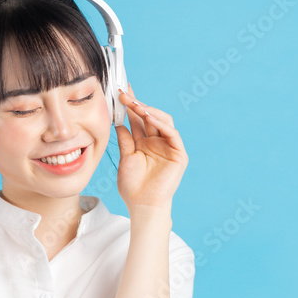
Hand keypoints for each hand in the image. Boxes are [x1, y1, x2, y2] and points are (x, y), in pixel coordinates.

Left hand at [113, 84, 187, 213]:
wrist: (143, 205)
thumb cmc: (133, 186)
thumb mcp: (125, 158)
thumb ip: (125, 140)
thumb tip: (118, 122)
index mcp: (144, 143)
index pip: (137, 119)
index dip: (130, 106)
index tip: (119, 92)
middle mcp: (157, 142)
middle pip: (149, 117)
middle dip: (136, 104)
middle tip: (123, 93)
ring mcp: (169, 147)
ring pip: (162, 121)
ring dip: (148, 111)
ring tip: (134, 104)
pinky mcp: (179, 154)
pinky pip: (172, 134)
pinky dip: (161, 124)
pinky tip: (148, 117)